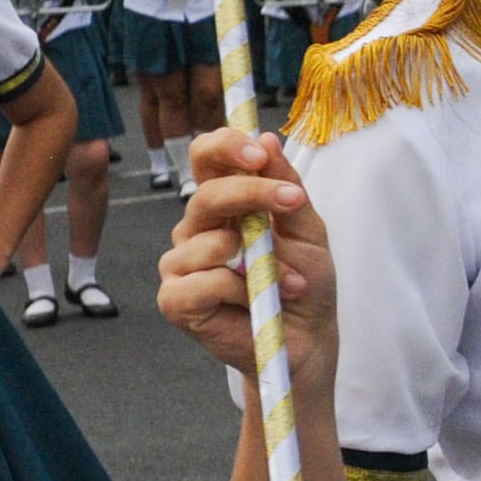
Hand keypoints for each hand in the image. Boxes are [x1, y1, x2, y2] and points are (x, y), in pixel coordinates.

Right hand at [157, 125, 336, 394]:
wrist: (305, 341)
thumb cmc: (304, 283)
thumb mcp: (306, 229)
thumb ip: (286, 186)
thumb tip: (266, 139)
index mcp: (223, 205)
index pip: (206, 158)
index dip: (226, 146)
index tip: (259, 153)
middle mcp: (195, 229)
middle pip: (206, 194)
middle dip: (252, 194)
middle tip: (292, 202)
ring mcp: (180, 264)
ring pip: (210, 241)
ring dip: (262, 262)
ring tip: (290, 283)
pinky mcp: (175, 300)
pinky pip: (205, 281)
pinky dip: (240, 290)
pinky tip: (257, 302)